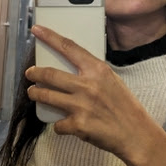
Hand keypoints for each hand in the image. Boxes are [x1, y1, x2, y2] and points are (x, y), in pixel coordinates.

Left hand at [27, 25, 165, 165]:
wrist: (136, 135)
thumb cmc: (125, 107)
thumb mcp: (112, 81)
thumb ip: (92, 74)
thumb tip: (70, 69)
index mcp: (97, 70)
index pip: (69, 48)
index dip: (50, 37)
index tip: (36, 30)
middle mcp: (87, 85)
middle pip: (50, 74)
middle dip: (34, 73)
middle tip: (29, 73)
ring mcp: (81, 105)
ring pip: (46, 96)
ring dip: (36, 95)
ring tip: (34, 93)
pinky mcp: (78, 125)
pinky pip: (58, 124)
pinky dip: (58, 125)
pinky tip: (64, 125)